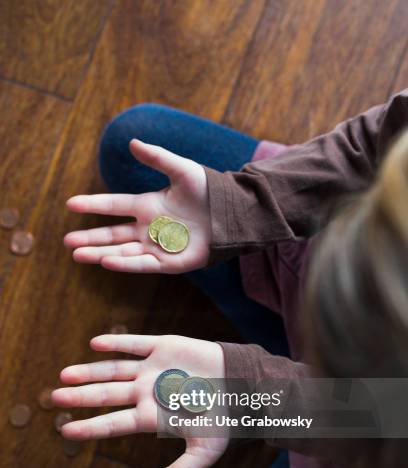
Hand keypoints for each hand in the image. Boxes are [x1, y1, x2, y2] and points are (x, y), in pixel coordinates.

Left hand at [52, 334, 226, 467]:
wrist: (244, 386)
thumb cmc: (224, 419)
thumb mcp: (205, 451)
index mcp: (152, 416)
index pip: (114, 423)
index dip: (91, 427)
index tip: (66, 431)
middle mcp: (147, 392)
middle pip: (107, 394)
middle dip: (82, 396)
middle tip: (55, 398)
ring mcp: (153, 369)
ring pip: (114, 369)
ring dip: (90, 371)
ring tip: (65, 374)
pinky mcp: (164, 348)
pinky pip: (135, 344)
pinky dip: (117, 344)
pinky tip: (96, 345)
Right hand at [64, 140, 210, 273]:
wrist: (232, 214)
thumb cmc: (209, 190)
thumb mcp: (182, 170)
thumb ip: (157, 158)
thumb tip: (132, 143)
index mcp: (149, 205)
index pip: (115, 206)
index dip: (93, 204)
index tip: (70, 204)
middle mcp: (149, 227)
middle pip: (113, 234)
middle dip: (90, 238)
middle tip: (67, 242)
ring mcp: (158, 246)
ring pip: (122, 252)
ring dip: (100, 253)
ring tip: (77, 255)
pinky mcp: (170, 262)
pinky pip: (143, 263)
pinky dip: (125, 263)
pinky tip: (106, 261)